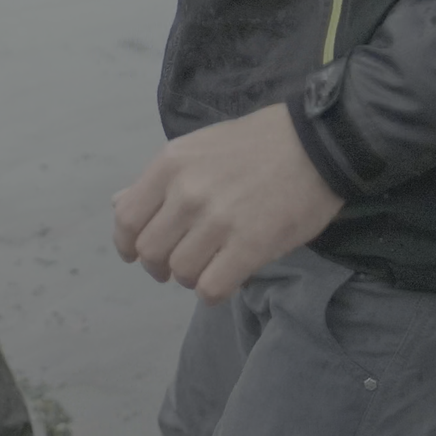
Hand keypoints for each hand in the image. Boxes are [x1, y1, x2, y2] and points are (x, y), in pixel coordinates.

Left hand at [111, 103, 344, 301]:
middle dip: (159, 265)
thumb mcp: (196, 149)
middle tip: (179, 263)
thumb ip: (157, 181)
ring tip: (210, 265)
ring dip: (191, 277)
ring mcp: (218, 219)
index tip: (137, 253)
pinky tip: (227, 277)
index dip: (127, 244)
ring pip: (180, 272)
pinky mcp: (251, 245)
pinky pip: (211, 288)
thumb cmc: (256, 146)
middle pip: (150, 251)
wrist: (317, 144)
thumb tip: (119, 204)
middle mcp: (187, 192)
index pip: (127, 219)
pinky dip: (213, 291)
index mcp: (170, 164)